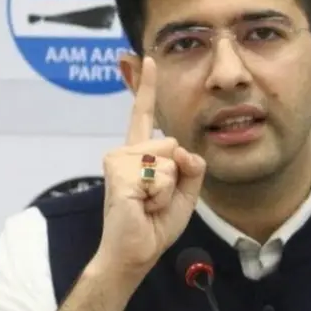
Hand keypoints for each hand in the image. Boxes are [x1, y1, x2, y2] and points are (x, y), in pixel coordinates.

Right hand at [96, 56, 205, 275]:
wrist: (135, 252)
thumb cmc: (155, 223)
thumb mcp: (186, 192)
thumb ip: (192, 167)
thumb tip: (182, 150)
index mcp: (141, 153)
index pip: (145, 115)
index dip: (146, 86)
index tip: (148, 59)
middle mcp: (126, 151)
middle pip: (173, 144)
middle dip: (177, 176)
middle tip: (155, 199)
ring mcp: (119, 159)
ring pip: (170, 159)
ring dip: (169, 189)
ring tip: (148, 203)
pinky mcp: (119, 171)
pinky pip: (161, 175)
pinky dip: (160, 196)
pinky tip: (142, 206)